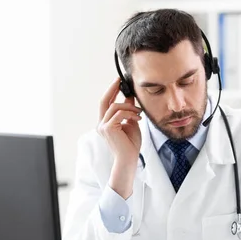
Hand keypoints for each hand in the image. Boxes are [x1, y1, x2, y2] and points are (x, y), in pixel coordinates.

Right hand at [97, 78, 142, 198]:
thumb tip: (130, 96)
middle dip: (113, 89)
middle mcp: (101, 124)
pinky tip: (138, 119)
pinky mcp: (108, 128)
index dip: (111, 91)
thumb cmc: (130, 144)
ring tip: (139, 113)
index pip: (106, 103)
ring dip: (129, 107)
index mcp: (105, 122)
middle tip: (120, 80)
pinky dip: (130, 114)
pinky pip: (119, 114)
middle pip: (104, 100)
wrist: (129, 159)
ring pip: (115, 106)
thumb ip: (129, 110)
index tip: (119, 81)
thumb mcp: (131, 123)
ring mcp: (103, 126)